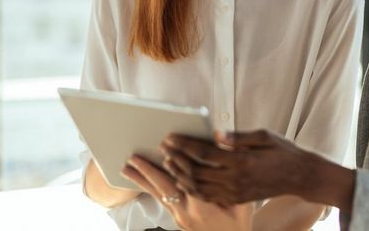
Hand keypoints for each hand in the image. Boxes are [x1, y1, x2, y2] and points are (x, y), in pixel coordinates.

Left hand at [121, 155, 251, 230]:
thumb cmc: (238, 225)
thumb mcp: (242, 203)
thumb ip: (229, 179)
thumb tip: (223, 152)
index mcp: (204, 207)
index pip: (187, 177)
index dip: (178, 159)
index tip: (170, 145)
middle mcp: (188, 213)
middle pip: (165, 186)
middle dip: (150, 169)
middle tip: (137, 155)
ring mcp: (180, 217)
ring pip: (158, 194)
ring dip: (142, 178)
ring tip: (127, 167)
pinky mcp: (178, 219)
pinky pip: (161, 200)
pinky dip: (149, 188)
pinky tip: (139, 180)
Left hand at [160, 130, 320, 206]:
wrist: (300, 176)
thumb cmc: (283, 152)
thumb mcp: (263, 136)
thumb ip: (238, 136)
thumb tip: (215, 133)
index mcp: (242, 161)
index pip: (205, 153)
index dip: (185, 145)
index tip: (171, 137)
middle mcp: (236, 179)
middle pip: (196, 171)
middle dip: (177, 159)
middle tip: (164, 148)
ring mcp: (235, 192)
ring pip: (199, 187)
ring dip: (181, 175)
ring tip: (169, 162)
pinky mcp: (237, 199)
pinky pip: (208, 196)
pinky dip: (192, 188)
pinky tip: (184, 179)